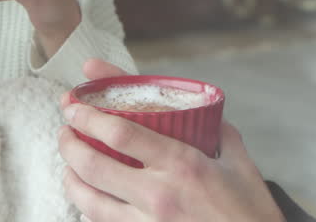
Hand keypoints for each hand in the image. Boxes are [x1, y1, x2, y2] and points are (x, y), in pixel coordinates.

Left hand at [58, 106, 284, 221]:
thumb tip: (202, 112)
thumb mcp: (240, 163)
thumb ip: (218, 132)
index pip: (120, 134)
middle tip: (64, 129)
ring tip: (68, 166)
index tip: (73, 104)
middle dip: (68, 144)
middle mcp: (158, 195)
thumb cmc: (251, 212)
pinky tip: (89, 201)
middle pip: (94, 166)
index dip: (88, 116)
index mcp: (182, 165)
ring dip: (70, 179)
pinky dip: (89, 211)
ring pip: (90, 202)